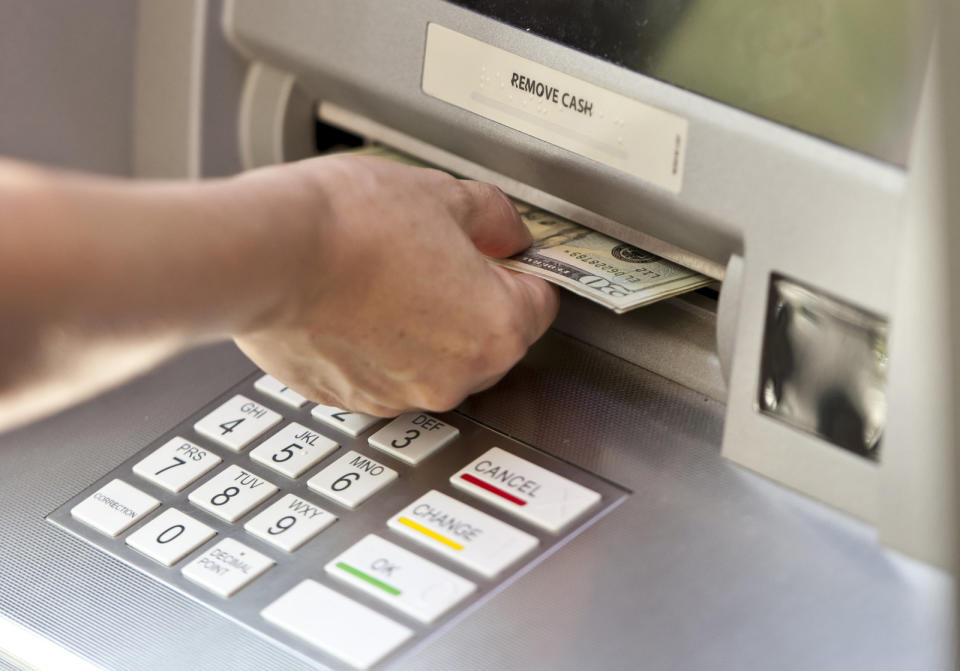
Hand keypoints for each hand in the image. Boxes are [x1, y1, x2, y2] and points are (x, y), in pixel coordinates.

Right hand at [233, 155, 557, 415]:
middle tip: (431, 256)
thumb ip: (495, 218)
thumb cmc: (350, 227)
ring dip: (420, 326)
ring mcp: (399, 395)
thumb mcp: (442, 195)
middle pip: (488, 337)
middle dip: (470, 300)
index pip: (541, 301)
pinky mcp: (350, 399)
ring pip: (432, 358)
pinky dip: (374, 346)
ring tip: (381, 277)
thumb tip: (508, 233)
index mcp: (495, 330)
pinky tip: (350, 304)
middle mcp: (453, 377)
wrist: (266, 254)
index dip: (519, 268)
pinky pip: (381, 370)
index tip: (499, 255)